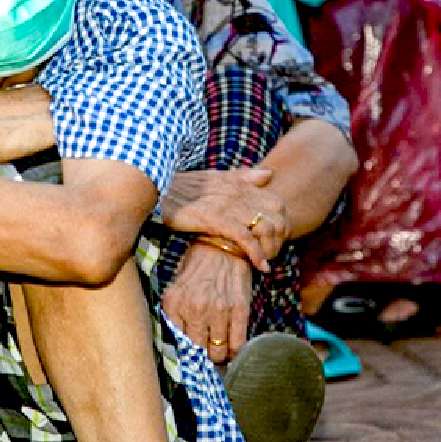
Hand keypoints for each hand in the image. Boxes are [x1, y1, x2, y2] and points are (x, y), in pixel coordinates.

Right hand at [159, 167, 286, 270]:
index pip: (278, 204)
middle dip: (280, 239)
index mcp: (241, 185)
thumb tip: (269, 174)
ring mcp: (229, 206)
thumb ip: (243, 177)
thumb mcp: (216, 178)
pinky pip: (245, 238)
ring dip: (271, 249)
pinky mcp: (216, 219)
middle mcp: (239, 193)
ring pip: (266, 228)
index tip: (275, 240)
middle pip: (277, 217)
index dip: (282, 224)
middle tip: (273, 255)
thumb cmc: (184, 187)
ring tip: (266, 262)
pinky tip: (260, 267)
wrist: (157, 189)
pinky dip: (256, 254)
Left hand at [160, 242, 252, 364]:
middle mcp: (194, 309)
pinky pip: (237, 343)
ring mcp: (218, 311)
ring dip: (219, 354)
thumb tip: (180, 341)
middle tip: (205, 354)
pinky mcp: (239, 310)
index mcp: (174, 303)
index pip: (175, 342)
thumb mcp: (177, 285)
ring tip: (219, 350)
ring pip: (218, 351)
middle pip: (197, 352)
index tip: (190, 355)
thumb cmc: (198, 264)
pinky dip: (235, 351)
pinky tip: (233, 348)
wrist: (223, 244)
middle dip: (201, 356)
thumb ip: (175, 312)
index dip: (184, 352)